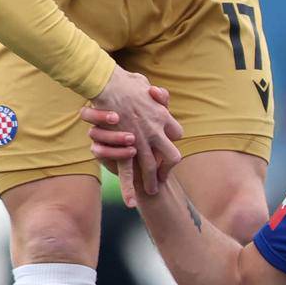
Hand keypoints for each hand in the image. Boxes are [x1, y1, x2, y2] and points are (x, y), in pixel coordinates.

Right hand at [86, 69, 180, 196]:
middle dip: (167, 168)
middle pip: (172, 156)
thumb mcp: (144, 83)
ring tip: (151, 191)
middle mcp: (156, 131)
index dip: (171, 140)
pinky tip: (131, 203)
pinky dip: (129, 189)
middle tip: (163, 177)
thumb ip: (153, 92)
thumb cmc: (124, 81)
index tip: (167, 145)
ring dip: (152, 181)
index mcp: (163, 116)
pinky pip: (128, 172)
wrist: (109, 84)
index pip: (176, 133)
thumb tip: (157, 93)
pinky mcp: (125, 147)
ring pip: (152, 168)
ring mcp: (142, 141)